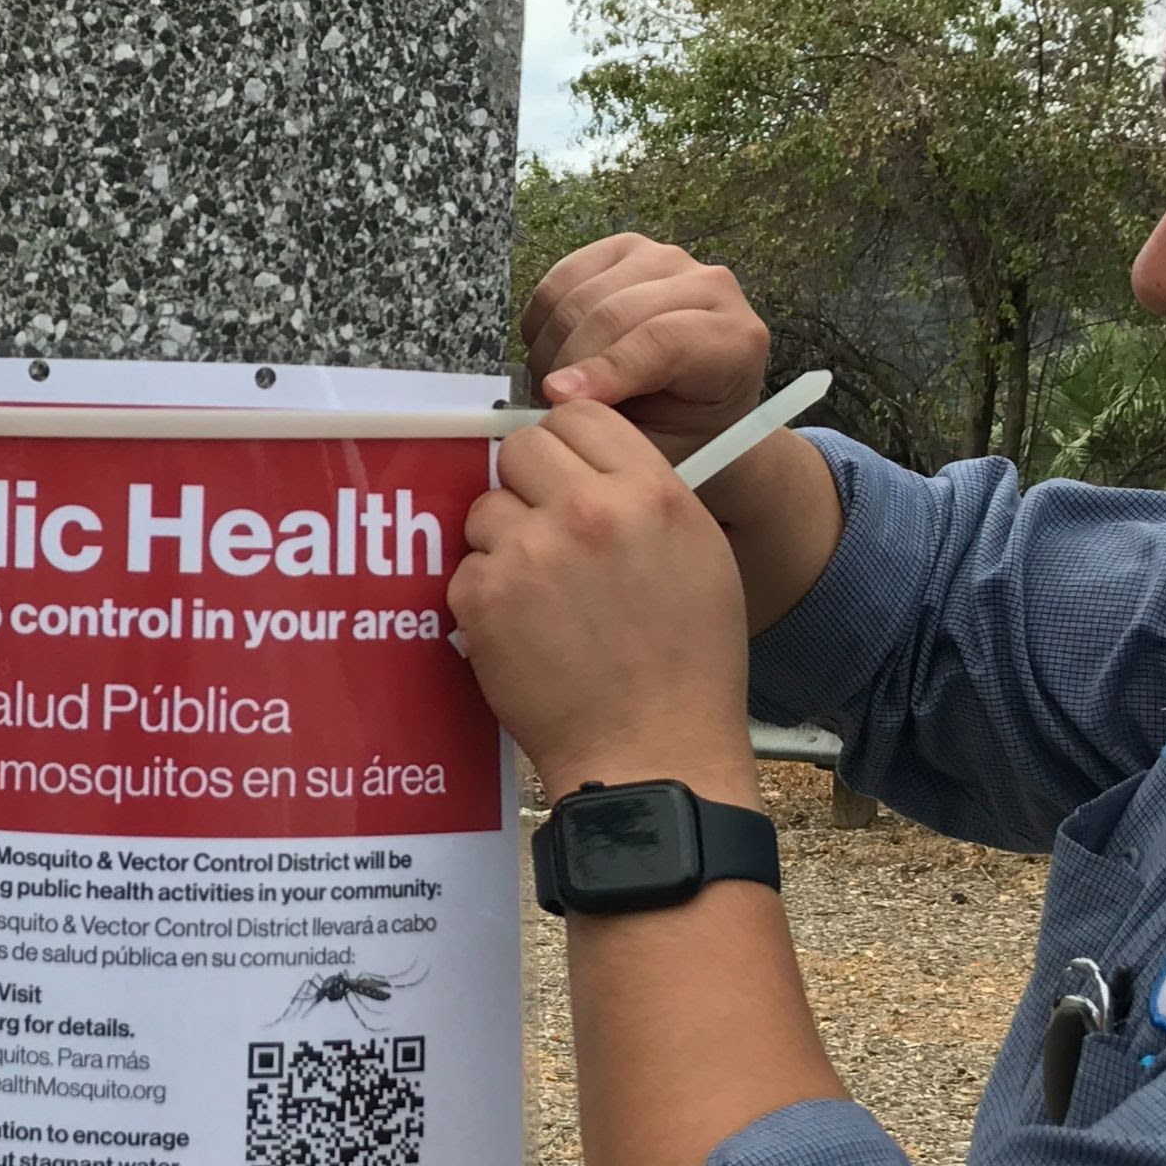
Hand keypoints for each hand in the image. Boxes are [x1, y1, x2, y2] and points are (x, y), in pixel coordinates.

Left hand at [451, 401, 755, 802]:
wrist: (653, 752)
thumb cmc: (688, 666)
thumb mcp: (700, 554)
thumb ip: (645, 495)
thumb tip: (589, 464)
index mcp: (650, 491)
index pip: (581, 413)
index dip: (568, 445)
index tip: (566, 475)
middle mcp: (589, 510)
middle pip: (522, 449)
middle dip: (527, 485)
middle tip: (546, 531)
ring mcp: (531, 552)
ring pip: (486, 508)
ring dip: (503, 542)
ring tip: (540, 593)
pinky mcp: (486, 598)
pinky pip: (465, 568)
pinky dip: (485, 597)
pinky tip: (523, 631)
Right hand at [521, 235, 771, 463]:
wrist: (691, 408)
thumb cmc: (680, 434)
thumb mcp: (660, 451)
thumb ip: (619, 429)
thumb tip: (559, 396)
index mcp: (736, 340)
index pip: (663, 340)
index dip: (607, 368)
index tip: (561, 400)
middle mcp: (710, 285)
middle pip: (613, 312)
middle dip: (566, 365)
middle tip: (550, 409)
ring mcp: (665, 259)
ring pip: (579, 295)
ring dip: (550, 349)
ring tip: (557, 388)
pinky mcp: (624, 249)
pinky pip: (559, 280)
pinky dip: (541, 323)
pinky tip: (556, 353)